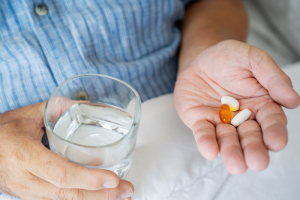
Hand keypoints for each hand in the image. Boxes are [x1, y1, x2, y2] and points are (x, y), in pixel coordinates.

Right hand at [0, 101, 133, 198]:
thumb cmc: (3, 132)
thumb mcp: (26, 115)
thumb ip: (56, 108)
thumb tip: (86, 104)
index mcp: (24, 156)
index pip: (61, 173)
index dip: (88, 179)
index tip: (113, 179)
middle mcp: (27, 180)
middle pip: (68, 195)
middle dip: (101, 196)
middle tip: (127, 190)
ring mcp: (28, 193)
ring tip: (122, 196)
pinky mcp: (33, 197)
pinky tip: (101, 198)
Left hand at [174, 40, 299, 173]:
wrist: (200, 59)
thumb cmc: (229, 59)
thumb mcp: (253, 59)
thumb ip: (272, 77)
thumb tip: (293, 100)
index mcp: (261, 104)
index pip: (271, 121)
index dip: (275, 132)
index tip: (276, 143)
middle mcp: (242, 118)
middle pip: (250, 136)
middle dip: (254, 149)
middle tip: (257, 162)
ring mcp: (220, 121)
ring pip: (227, 139)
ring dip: (231, 152)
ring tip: (236, 165)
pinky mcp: (200, 121)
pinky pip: (203, 133)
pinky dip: (206, 142)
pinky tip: (210, 151)